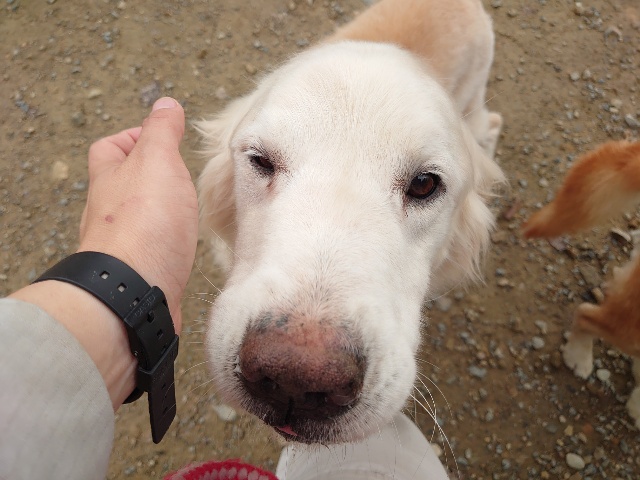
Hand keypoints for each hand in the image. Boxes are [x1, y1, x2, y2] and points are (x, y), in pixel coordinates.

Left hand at [11, 98, 197, 407]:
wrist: (135, 290)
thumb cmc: (145, 224)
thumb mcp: (158, 161)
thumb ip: (162, 132)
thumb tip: (166, 105)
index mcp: (110, 178)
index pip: (109, 147)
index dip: (131, 137)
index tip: (160, 137)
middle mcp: (108, 212)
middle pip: (121, 185)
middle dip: (148, 177)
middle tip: (179, 175)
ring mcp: (121, 245)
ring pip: (136, 219)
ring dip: (158, 212)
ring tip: (186, 209)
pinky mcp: (138, 273)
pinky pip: (150, 249)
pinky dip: (165, 243)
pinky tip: (183, 247)